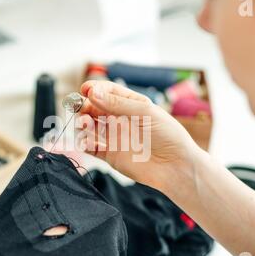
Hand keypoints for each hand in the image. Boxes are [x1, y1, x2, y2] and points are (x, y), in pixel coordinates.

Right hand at [78, 80, 201, 190]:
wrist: (175, 166)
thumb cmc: (167, 136)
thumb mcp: (144, 113)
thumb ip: (117, 104)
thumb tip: (93, 93)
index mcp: (131, 104)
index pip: (108, 92)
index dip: (95, 89)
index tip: (85, 89)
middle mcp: (120, 119)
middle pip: (95, 108)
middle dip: (84, 106)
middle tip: (78, 107)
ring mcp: (114, 137)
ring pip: (90, 127)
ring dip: (83, 123)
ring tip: (84, 123)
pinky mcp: (110, 155)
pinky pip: (91, 147)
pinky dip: (84, 143)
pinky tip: (85, 140)